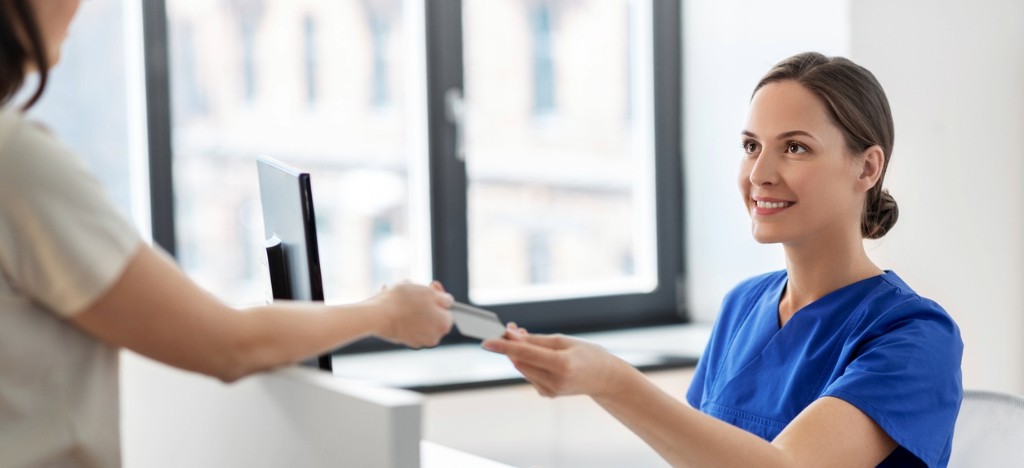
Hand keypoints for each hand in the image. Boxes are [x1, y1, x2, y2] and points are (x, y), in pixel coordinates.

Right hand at [371, 281, 453, 348]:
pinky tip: (390, 299)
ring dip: (410, 303)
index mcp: (443, 325)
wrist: (377, 315)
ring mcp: (417, 340)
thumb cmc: (404, 302)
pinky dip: (400, 312)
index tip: (430, 286)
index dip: (439, 296)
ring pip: (417, 317)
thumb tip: (447, 301)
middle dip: (422, 299)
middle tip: (413, 286)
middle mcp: (433, 337)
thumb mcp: (429, 292)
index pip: (447, 309)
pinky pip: (405, 322)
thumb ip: (443, 298)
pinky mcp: (402, 340)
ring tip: (399, 290)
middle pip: (432, 313)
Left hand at [482, 324, 631, 398]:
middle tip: (510, 328)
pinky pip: (529, 375)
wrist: (605, 379)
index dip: (504, 347)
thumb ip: (536, 340)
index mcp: (562, 365)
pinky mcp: (547, 394)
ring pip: (522, 368)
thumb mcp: (564, 341)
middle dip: (511, 345)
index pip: (525, 354)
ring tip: (526, 339)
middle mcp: (554, 382)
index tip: (486, 341)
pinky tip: (539, 356)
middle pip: (520, 361)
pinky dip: (528, 363)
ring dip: (518, 353)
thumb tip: (511, 337)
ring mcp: (550, 391)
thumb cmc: (587, 354)